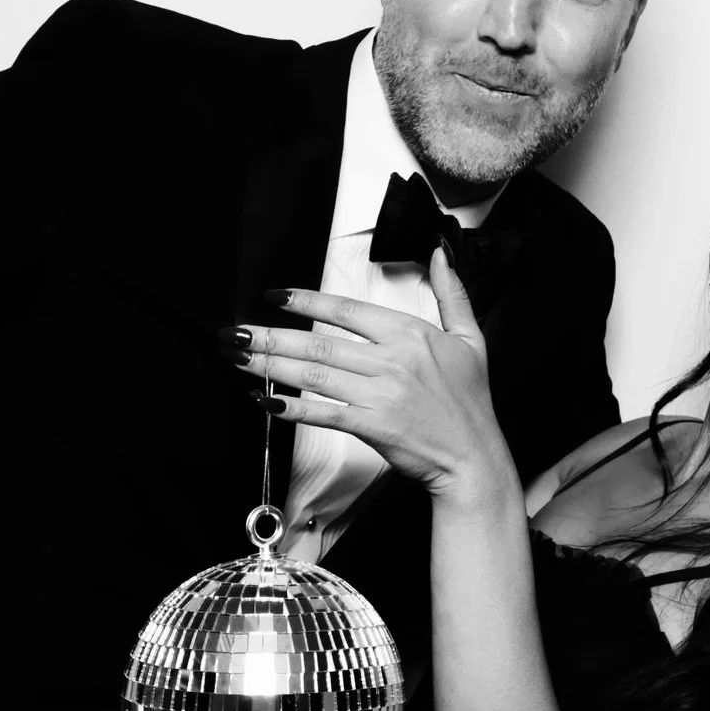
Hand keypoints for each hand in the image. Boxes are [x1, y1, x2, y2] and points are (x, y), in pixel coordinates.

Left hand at [233, 248, 514, 505]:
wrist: (473, 457)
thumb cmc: (470, 402)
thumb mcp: (470, 338)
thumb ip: (452, 293)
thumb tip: (439, 253)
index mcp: (410, 334)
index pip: (346, 310)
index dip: (306, 301)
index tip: (274, 296)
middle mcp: (392, 361)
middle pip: (320, 342)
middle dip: (271, 336)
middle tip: (236, 332)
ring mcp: (380, 394)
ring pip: (315, 374)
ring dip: (272, 366)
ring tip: (239, 358)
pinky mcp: (372, 426)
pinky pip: (323, 413)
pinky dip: (292, 407)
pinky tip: (266, 400)